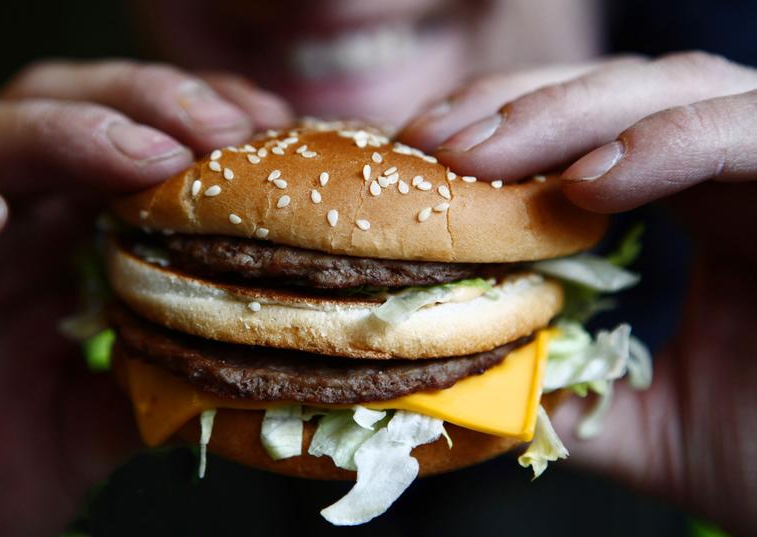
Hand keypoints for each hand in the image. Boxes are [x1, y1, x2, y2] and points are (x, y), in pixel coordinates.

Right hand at [0, 59, 291, 535]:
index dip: (201, 120)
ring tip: (148, 157)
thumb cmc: (7, 460)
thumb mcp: (105, 420)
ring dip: (70, 132)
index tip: (271, 126)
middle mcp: (10, 218)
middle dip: (152, 104)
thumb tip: (260, 363)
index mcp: (69, 234)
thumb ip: (166, 380)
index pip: (135, 141)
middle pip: (71, 109)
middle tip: (223, 128)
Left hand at [401, 52, 756, 534]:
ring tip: (484, 157)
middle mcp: (739, 172)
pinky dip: (668, 145)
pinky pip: (751, 131)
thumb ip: (560, 389)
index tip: (423, 154)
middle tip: (434, 144)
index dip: (505, 131)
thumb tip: (465, 375)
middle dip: (518, 109)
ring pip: (678, 90)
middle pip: (621, 95)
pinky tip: (587, 182)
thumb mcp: (638, 424)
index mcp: (699, 207)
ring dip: (569, 116)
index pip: (591, 135)